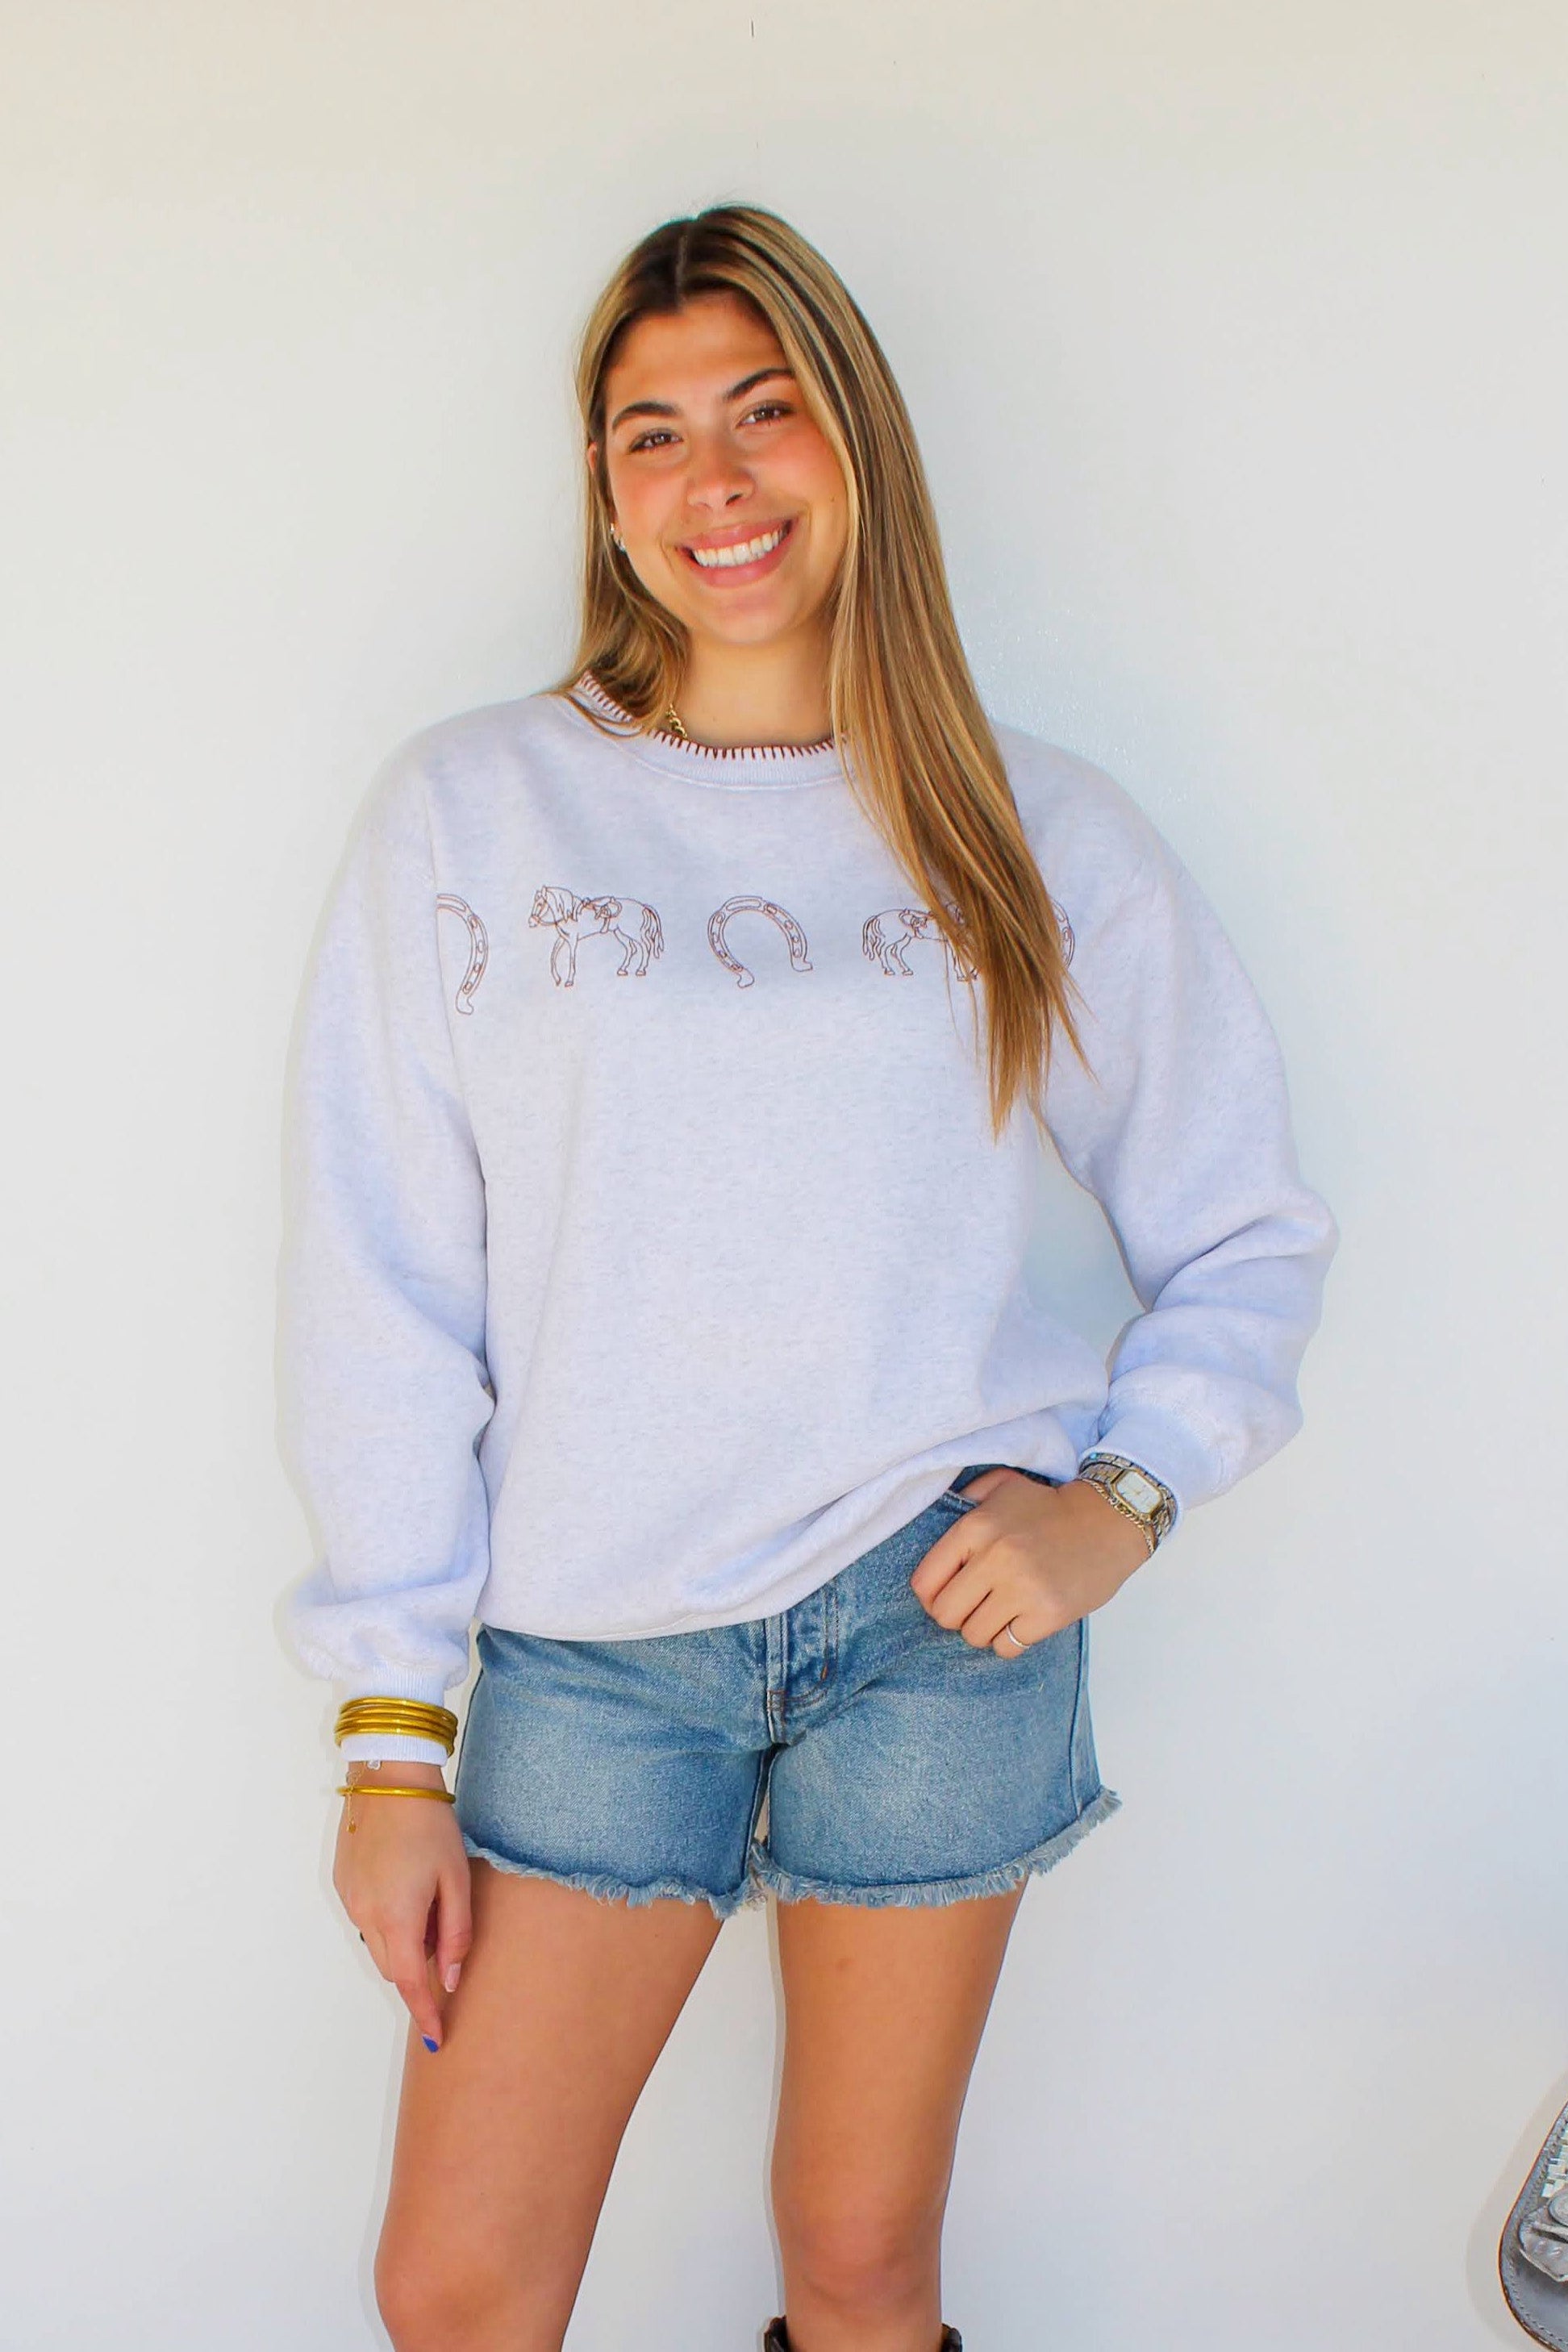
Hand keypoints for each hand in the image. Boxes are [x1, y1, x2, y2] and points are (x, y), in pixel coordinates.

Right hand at [332, 1761, 472, 2051]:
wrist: (388, 1778)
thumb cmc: (430, 1825)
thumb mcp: (457, 1879)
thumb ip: (456, 1933)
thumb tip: (450, 1978)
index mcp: (398, 1918)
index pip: (411, 1984)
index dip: (426, 2014)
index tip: (438, 2038)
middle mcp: (367, 1916)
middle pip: (393, 1968)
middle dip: (418, 1974)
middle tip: (445, 1948)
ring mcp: (350, 1900)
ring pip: (378, 1944)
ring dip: (402, 1944)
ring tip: (428, 1907)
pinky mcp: (342, 1883)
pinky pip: (367, 1918)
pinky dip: (387, 1920)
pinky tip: (406, 1889)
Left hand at [910, 1469, 1150, 1657]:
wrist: (1109, 1520)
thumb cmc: (1050, 1507)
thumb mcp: (1003, 1486)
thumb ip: (967, 1497)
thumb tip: (938, 1518)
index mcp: (976, 1527)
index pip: (925, 1581)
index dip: (930, 1595)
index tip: (946, 1595)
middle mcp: (995, 1558)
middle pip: (946, 1614)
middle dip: (956, 1615)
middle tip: (975, 1607)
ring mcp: (1022, 1589)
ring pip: (974, 1635)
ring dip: (984, 1629)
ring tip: (1001, 1613)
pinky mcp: (1048, 1614)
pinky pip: (1007, 1647)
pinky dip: (1010, 1640)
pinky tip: (1022, 1621)